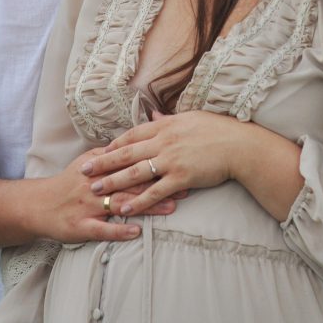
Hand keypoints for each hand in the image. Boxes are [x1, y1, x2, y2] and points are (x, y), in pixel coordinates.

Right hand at [29, 146, 180, 243]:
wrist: (38, 205)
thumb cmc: (68, 183)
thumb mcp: (88, 161)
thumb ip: (111, 153)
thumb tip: (136, 139)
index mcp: (98, 166)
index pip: (131, 162)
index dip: (155, 162)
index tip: (178, 162)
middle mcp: (94, 184)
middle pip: (131, 182)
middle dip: (159, 183)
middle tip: (185, 186)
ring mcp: (88, 205)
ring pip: (121, 204)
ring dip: (147, 206)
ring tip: (171, 207)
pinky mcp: (81, 226)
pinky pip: (102, 229)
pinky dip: (119, 230)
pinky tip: (136, 231)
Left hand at [80, 111, 245, 215]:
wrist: (238, 145)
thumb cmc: (217, 130)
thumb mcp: (189, 118)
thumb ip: (168, 119)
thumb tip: (153, 114)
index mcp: (165, 126)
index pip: (132, 135)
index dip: (114, 145)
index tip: (98, 151)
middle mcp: (163, 142)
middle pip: (126, 153)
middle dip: (103, 162)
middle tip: (84, 170)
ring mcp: (171, 160)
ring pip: (135, 172)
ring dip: (113, 182)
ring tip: (96, 190)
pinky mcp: (181, 177)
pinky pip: (155, 191)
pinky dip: (138, 201)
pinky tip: (125, 208)